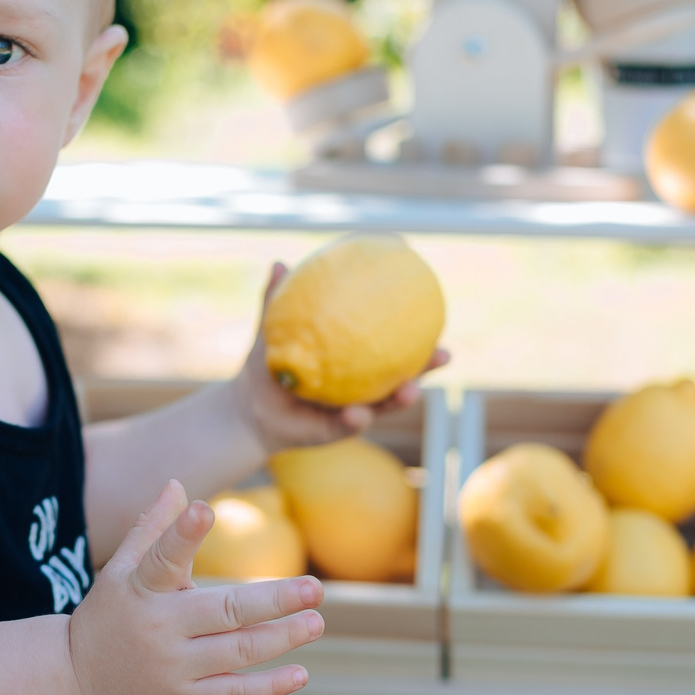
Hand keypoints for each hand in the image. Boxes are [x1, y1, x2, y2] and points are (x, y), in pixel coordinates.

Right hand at [67, 482, 324, 694]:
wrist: (72, 682)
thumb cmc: (107, 615)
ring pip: (237, 652)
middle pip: (225, 611)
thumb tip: (179, 484)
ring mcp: (171, 667)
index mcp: (141, 588)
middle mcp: (158, 627)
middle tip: (315, 588)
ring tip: (316, 621)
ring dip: (282, 638)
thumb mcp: (120, 570)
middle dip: (274, 600)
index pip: (163, 557)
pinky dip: (268, 686)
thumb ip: (153, 529)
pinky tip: (300, 672)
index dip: (181, 532)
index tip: (203, 508)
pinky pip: (232, 693)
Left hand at [233, 262, 450, 452]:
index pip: (392, 341)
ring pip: (386, 404)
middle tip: (445, 353)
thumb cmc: (266, 365)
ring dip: (402, 398)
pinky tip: (359, 413)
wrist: (249, 409)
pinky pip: (349, 425)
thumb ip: (275, 300)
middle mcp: (362, 384)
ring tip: (410, 391)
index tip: (435, 308)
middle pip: (404, 374)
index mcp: (356, 357)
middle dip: (426, 367)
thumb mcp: (270, 330)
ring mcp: (354, 408)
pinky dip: (356, 419)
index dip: (416, 329)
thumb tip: (279, 263)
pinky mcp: (336, 431)